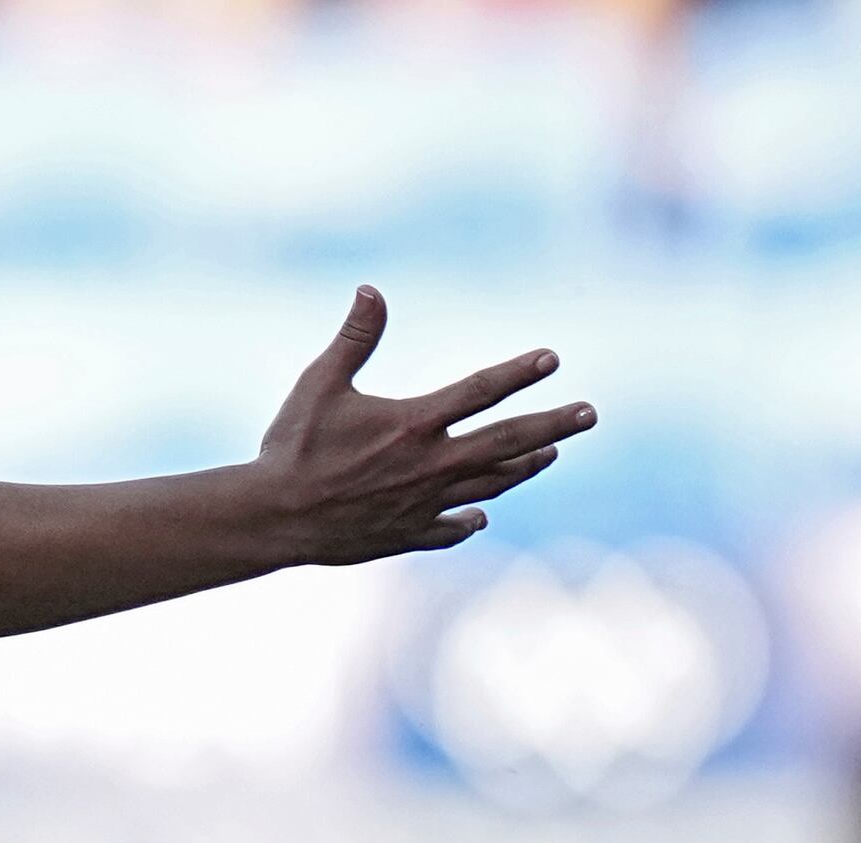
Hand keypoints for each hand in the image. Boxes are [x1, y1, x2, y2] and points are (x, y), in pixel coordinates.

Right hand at [246, 289, 595, 567]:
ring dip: (523, 468)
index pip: (480, 391)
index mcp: (413, 424)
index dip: (519, 373)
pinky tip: (481, 516)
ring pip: (490, 486)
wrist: (271, 518)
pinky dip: (468, 521)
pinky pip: (448, 529)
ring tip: (550, 454)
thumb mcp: (319, 384)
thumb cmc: (291, 447)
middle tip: (589, 414)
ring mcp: (422, 505)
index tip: (552, 359)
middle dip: (553, 425)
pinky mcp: (405, 535)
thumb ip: (354, 338)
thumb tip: (370, 289)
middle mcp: (429, 465)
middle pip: (507, 442)